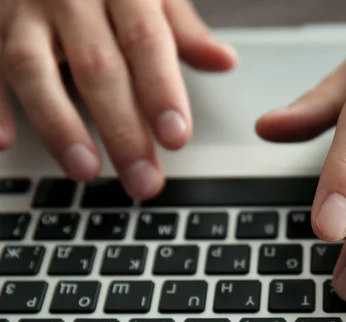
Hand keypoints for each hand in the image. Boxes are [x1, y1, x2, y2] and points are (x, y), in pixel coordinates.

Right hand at [0, 0, 235, 198]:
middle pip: (98, 68)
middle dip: (123, 130)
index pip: (146, 42)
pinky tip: (4, 143)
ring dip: (59, 125)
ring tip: (85, 171)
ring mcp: (22, 10)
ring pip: (33, 69)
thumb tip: (224, 61)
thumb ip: (183, 30)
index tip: (176, 138)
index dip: (162, 92)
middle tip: (143, 180)